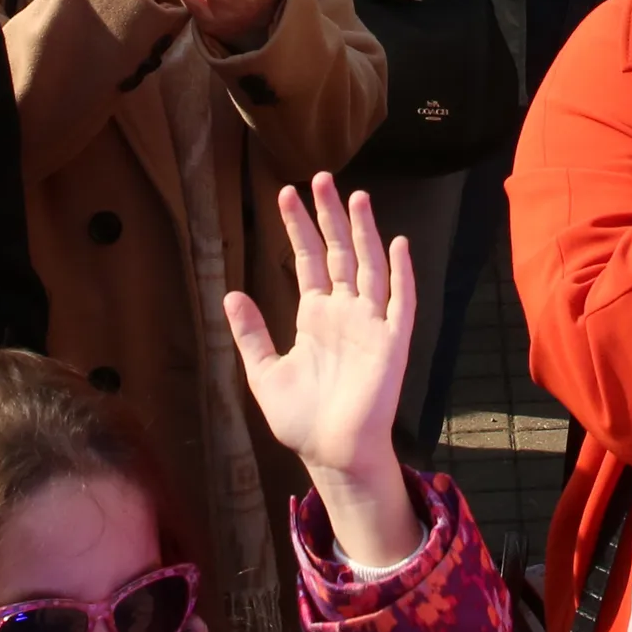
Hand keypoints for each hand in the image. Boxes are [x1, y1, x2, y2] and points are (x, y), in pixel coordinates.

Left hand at [222, 177, 421, 564]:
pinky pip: (399, 302)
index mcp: (316, 316)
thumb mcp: (264, 372)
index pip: (307, 259)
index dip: (298, 226)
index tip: (285, 192)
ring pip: (369, 266)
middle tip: (320, 177)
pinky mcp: (392, 343)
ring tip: (357, 196)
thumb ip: (251, 333)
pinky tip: (398, 244)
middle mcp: (345, 312)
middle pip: (339, 252)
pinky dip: (401, 274)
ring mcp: (370, 325)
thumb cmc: (301, 419)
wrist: (331, 454)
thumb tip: (230, 292)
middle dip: (330, 215)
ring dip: (364, 232)